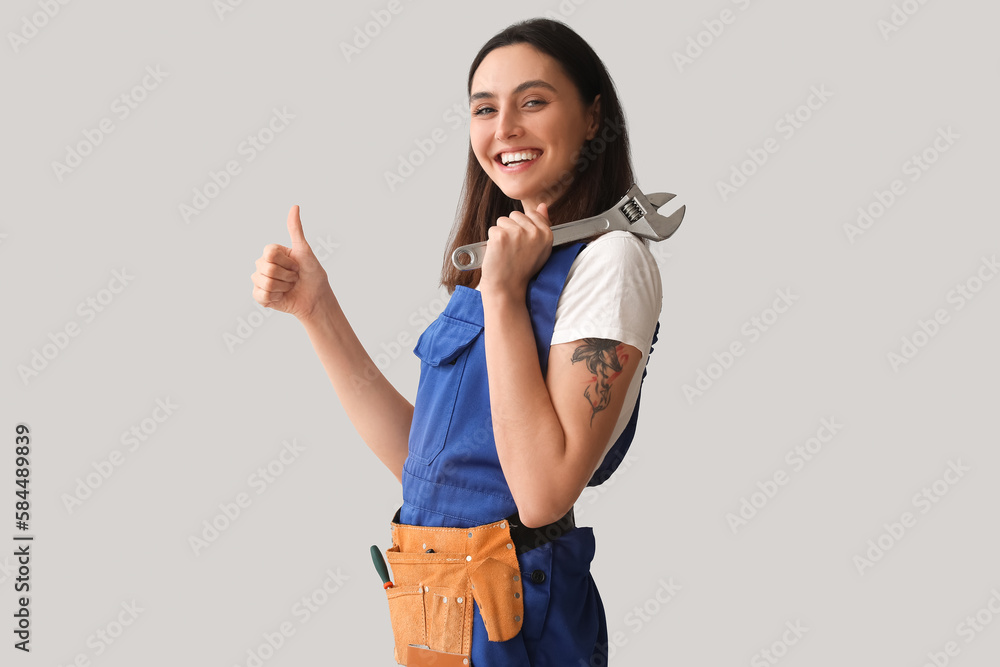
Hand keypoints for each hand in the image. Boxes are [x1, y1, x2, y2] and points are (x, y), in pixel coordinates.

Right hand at [251, 205, 331, 321]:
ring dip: (283, 287)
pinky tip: (282, 296)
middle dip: (287, 275)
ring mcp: (260, 280)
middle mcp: (263, 265)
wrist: (316, 298)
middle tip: (294, 278)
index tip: (297, 265)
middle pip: (266, 268)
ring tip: (289, 287)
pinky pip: (261, 295)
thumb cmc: (313, 274)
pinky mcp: (260, 296)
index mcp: (272, 253)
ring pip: (265, 282)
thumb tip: (295, 206)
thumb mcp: (305, 250)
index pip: (270, 253)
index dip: (287, 262)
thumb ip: (296, 230)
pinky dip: (276, 297)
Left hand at [479, 202, 552, 297]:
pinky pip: (492, 230)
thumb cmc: (522, 270)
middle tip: (513, 250)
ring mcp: (517, 233)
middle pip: (515, 215)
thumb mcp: (540, 249)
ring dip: (501, 235)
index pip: (531, 214)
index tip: (523, 243)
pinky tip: (498, 253)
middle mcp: (534, 232)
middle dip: (511, 229)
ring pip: (502, 221)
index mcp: (546, 234)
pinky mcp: (501, 236)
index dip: (523, 227)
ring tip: (506, 252)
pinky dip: (492, 241)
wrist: (507, 288)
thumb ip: (542, 225)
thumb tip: (542, 206)